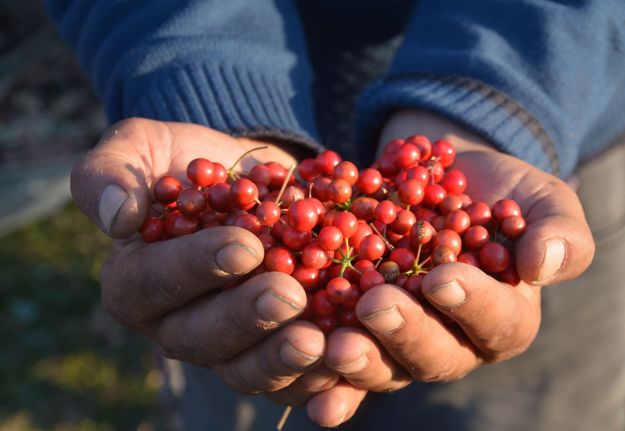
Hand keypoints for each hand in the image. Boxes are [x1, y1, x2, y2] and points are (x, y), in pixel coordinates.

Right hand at [71, 118, 328, 393]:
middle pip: (203, 338)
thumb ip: (110, 173)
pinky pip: (291, 379)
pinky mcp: (272, 351)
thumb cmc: (191, 163)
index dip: (195, 268)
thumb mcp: (143, 149)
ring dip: (282, 359)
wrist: (253, 181)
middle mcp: (177, 326)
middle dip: (247, 317)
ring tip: (319, 340)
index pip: (154, 283)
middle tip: (288, 294)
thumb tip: (118, 217)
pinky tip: (344, 358)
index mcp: (135, 283)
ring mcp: (228, 347)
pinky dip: (318, 377)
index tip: (242, 247)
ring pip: (246, 370)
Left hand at [314, 110, 594, 422]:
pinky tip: (306, 389)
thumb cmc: (497, 192)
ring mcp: (402, 341)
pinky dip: (323, 377)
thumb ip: (559, 232)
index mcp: (504, 318)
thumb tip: (544, 264)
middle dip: (405, 333)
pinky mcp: (358, 331)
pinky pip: (341, 361)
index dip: (471, 303)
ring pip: (384, 366)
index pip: (496, 321)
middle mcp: (454, 342)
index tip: (442, 277)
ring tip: (330, 343)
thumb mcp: (540, 200)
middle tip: (375, 306)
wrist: (437, 178)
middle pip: (434, 354)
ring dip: (357, 360)